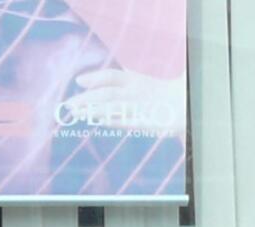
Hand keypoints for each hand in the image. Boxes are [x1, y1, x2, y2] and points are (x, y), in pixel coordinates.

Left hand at [59, 70, 184, 135]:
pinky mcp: (146, 121)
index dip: (95, 77)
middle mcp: (136, 92)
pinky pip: (126, 121)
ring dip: (93, 111)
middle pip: (108, 93)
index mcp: (134, 81)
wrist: (185, 105)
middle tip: (68, 104)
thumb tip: (102, 76)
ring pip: (114, 107)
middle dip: (87, 98)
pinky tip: (98, 121)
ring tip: (77, 113)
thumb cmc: (159, 93)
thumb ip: (124, 77)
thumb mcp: (141, 81)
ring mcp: (140, 107)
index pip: (112, 76)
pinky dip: (111, 120)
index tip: (78, 81)